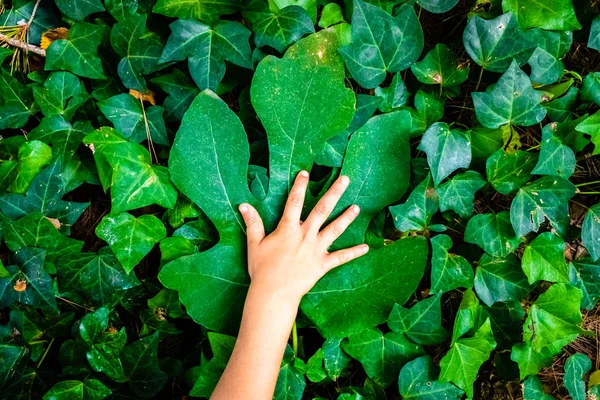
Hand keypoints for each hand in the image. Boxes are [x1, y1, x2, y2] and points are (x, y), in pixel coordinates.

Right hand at [238, 170, 368, 305]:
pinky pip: (341, 257)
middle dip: (334, 193)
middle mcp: (305, 235)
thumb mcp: (254, 244)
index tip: (306, 173)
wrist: (274, 293)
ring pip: (335, 229)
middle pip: (322, 209)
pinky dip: (354, 253)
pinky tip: (366, 248)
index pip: (294, 201)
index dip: (300, 186)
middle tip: (345, 179)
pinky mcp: (323, 264)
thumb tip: (243, 204)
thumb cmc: (262, 269)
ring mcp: (316, 249)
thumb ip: (253, 223)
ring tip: (357, 207)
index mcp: (288, 228)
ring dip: (347, 217)